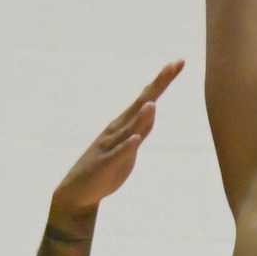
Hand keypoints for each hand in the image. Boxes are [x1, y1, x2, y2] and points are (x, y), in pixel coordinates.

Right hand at [50, 61, 183, 225]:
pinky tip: (135, 139)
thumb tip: (152, 108)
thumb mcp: (130, 147)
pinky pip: (118, 155)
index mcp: (125, 125)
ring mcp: (110, 146)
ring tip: (153, 103)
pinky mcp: (105, 165)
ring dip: (141, 117)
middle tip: (172, 66)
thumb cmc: (106, 169)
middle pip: (141, 104)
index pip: (148, 98)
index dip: (162, 81)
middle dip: (157, 86)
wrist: (78, 193)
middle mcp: (118, 130)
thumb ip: (141, 129)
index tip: (178, 62)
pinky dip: (127, 147)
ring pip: (130, 129)